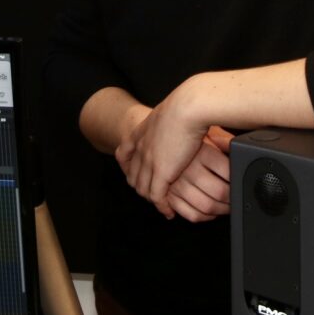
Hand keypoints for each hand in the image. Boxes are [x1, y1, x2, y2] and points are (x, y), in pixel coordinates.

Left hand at [115, 77, 210, 217]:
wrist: (189, 106)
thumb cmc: (190, 104)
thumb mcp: (174, 109)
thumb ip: (173, 118)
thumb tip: (185, 118)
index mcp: (142, 131)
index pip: (124, 151)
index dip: (126, 164)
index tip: (129, 170)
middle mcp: (142, 147)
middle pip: (132, 173)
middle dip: (138, 185)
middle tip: (150, 193)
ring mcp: (149, 161)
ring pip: (142, 187)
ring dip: (151, 198)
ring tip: (161, 204)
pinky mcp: (161, 173)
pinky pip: (156, 196)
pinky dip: (162, 205)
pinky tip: (169, 211)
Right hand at [166, 126, 234, 222]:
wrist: (161, 137)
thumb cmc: (185, 137)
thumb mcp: (208, 136)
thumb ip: (225, 143)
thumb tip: (242, 149)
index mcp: (203, 153)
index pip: (230, 174)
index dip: (239, 182)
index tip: (242, 185)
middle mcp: (190, 169)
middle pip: (220, 192)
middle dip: (233, 200)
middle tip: (237, 199)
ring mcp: (178, 184)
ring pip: (206, 206)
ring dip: (221, 210)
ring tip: (226, 207)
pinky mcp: (169, 195)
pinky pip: (191, 214)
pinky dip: (203, 217)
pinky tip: (210, 212)